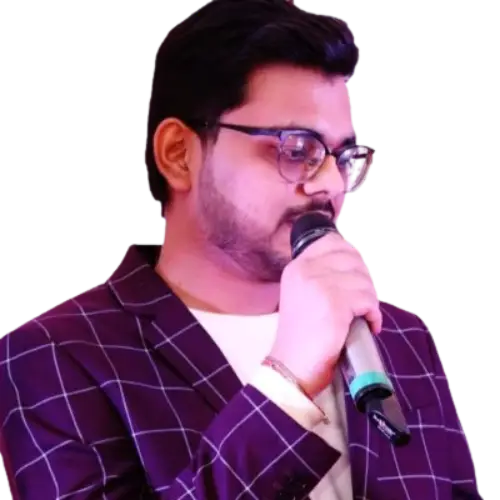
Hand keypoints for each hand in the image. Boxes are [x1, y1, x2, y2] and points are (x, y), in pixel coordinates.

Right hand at [269, 230, 381, 398]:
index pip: (333, 241)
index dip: (353, 256)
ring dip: (370, 300)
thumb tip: (358, 263)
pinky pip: (368, 300)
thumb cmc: (303, 335)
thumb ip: (322, 275)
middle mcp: (305, 270)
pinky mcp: (333, 303)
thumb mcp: (304, 295)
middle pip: (353, 259)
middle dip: (365, 280)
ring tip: (363, 316)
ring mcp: (319, 285)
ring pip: (364, 280)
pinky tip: (368, 325)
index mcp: (297, 266)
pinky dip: (373, 314)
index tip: (357, 276)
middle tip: (362, 302)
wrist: (292, 366)